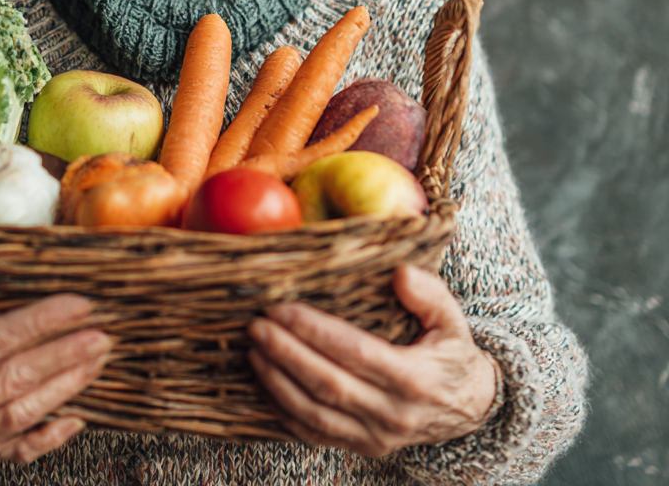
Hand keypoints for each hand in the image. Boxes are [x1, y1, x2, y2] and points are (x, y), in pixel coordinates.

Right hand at [0, 290, 110, 469]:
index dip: (40, 320)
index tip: (78, 303)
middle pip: (20, 376)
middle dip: (66, 354)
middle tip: (103, 334)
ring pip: (26, 410)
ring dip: (67, 386)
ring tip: (99, 360)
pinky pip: (18, 451)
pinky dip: (49, 439)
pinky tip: (77, 420)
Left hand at [248, 265, 496, 456]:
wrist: (469, 408)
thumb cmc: (452, 355)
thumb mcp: (453, 321)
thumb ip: (430, 295)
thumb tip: (401, 274)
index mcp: (415, 379)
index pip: (357, 353)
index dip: (316, 332)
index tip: (282, 309)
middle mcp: (394, 414)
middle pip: (329, 385)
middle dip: (286, 354)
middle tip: (257, 326)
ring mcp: (376, 437)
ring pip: (317, 414)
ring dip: (278, 383)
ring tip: (253, 351)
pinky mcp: (363, 447)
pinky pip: (316, 434)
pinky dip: (284, 411)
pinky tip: (264, 384)